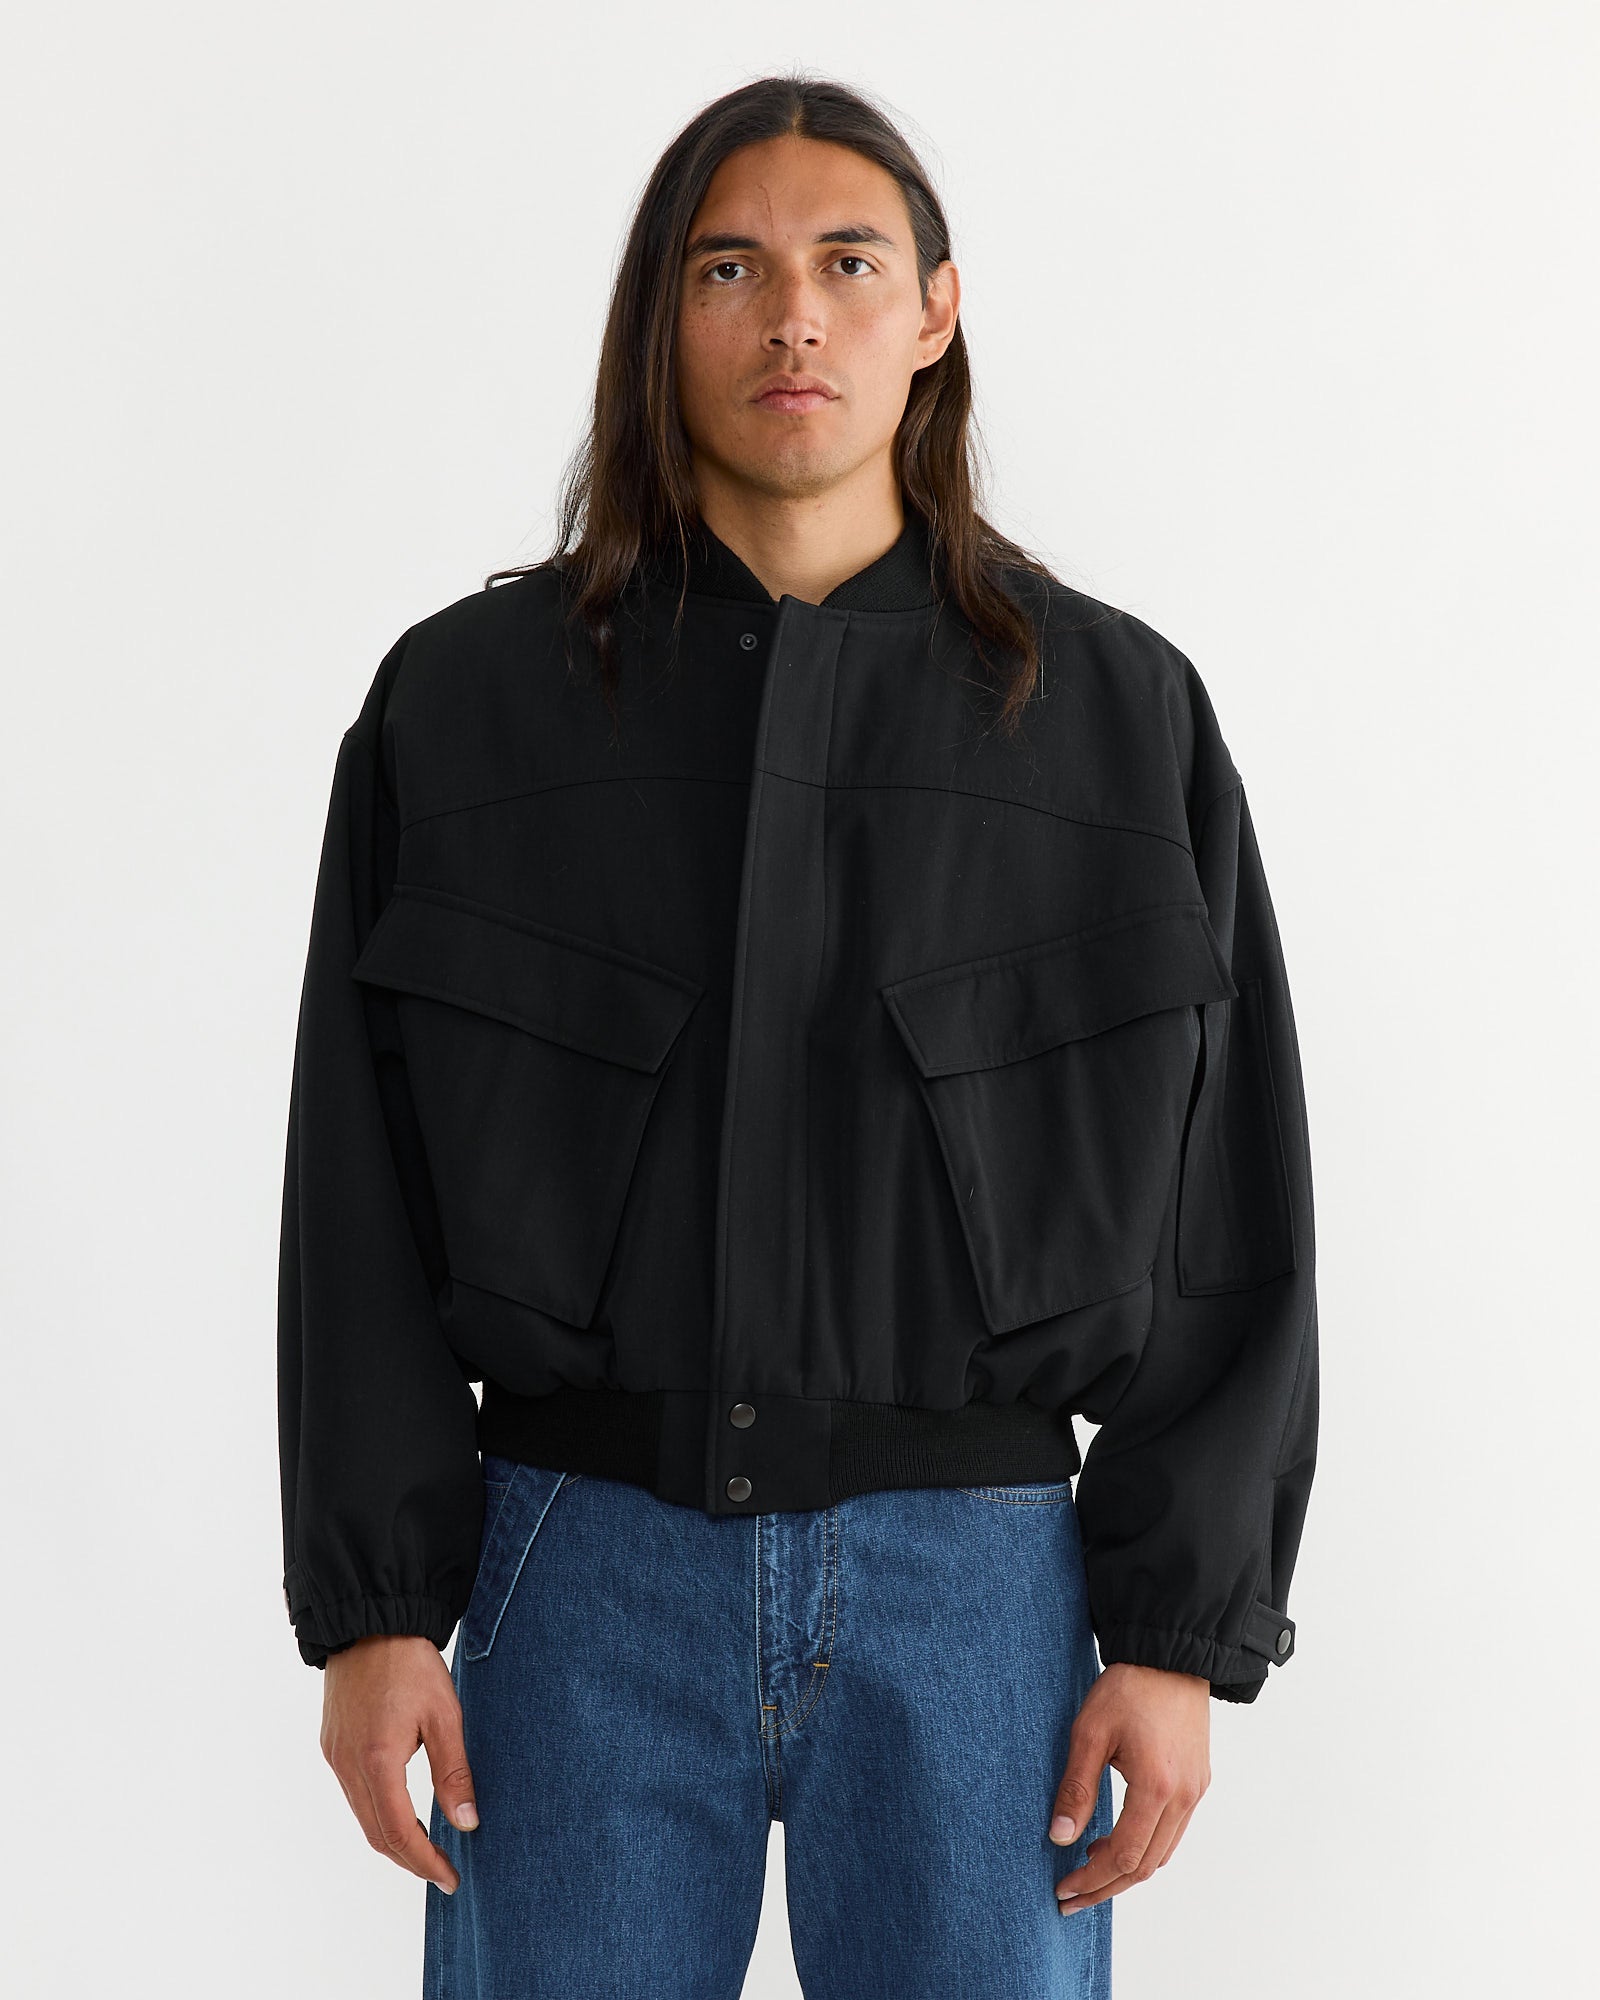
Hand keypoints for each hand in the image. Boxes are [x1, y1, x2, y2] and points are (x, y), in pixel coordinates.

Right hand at [320, 1634, 478, 1892]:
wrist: (370, 1622)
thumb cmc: (411, 1663)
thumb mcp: (444, 1715)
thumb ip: (454, 1773)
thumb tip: (467, 1823)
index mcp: (377, 1760)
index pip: (399, 1832)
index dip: (425, 1862)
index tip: (450, 1878)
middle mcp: (348, 1765)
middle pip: (377, 1834)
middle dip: (410, 1860)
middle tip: (443, 1872)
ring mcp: (336, 1756)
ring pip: (363, 1817)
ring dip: (394, 1839)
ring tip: (428, 1848)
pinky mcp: (332, 1745)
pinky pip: (354, 1795)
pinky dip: (378, 1813)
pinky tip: (403, 1810)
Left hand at [1046, 1661, 1210, 1911]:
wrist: (1170, 1655)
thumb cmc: (1128, 1687)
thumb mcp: (1089, 1732)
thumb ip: (1077, 1788)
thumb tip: (1059, 1838)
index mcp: (1156, 1787)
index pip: (1123, 1856)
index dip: (1091, 1879)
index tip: (1062, 1889)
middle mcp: (1183, 1797)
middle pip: (1145, 1866)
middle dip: (1106, 1887)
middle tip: (1071, 1897)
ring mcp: (1195, 1791)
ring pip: (1162, 1853)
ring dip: (1126, 1870)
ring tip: (1088, 1868)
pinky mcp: (1198, 1781)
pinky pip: (1173, 1832)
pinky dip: (1145, 1846)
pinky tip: (1116, 1838)